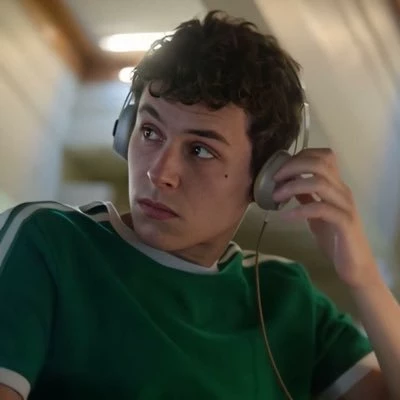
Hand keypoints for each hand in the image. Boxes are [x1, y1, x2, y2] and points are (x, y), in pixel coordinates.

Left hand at [272, 148, 380, 287]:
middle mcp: (342, 191)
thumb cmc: (335, 238)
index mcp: (336, 186)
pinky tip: (286, 216)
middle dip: (293, 166)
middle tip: (274, 178)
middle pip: (320, 164)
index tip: (280, 168)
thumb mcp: (316, 213)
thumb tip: (289, 183)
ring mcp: (345, 206)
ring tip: (276, 196)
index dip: (300, 156)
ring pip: (320, 183)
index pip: (323, 156)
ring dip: (293, 186)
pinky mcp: (345, 223)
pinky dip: (300, 209)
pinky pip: (321, 209)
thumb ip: (306, 197)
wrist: (355, 265)